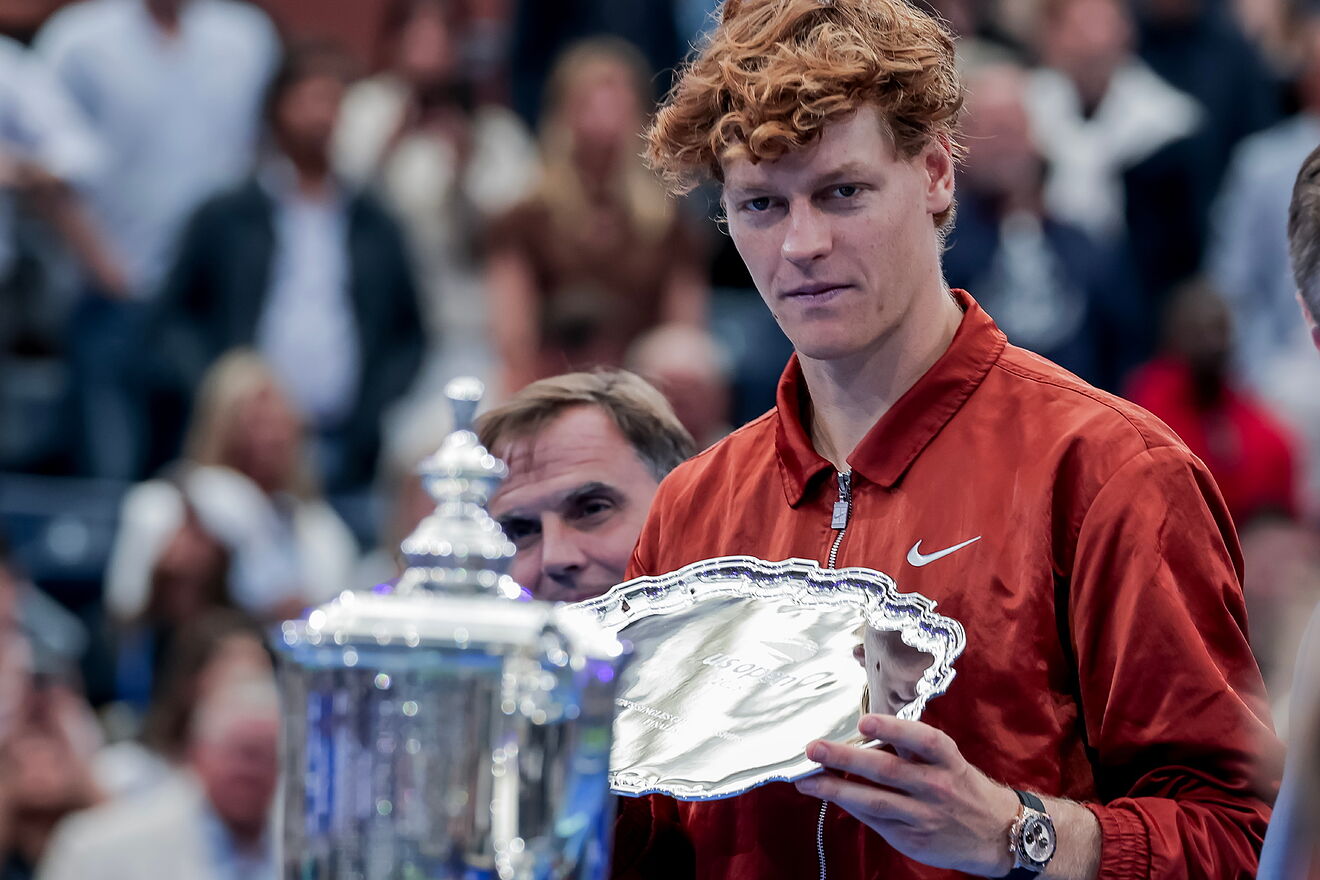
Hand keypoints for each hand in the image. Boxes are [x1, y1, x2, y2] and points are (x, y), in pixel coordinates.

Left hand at [795, 713, 1018, 876]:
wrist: (999, 834)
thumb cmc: (963, 787)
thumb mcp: (949, 761)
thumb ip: (912, 750)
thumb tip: (863, 733)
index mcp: (947, 760)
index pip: (922, 740)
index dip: (893, 729)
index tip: (864, 722)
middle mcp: (937, 786)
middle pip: (886, 770)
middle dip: (845, 758)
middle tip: (813, 748)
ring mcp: (924, 816)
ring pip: (873, 801)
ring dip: (835, 788)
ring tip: (806, 779)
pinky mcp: (913, 839)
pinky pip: (875, 820)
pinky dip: (849, 806)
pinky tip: (828, 795)